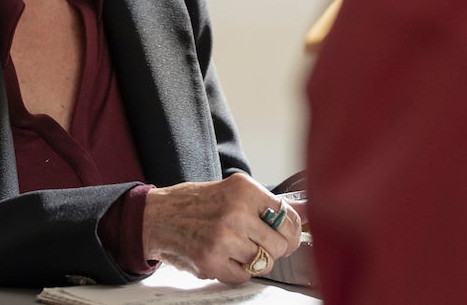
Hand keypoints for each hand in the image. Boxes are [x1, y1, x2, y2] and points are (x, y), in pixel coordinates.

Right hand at [142, 173, 303, 284]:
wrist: (158, 216)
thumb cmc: (199, 203)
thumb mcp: (234, 191)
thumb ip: (271, 204)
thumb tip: (308, 212)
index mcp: (244, 189)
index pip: (289, 219)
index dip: (290, 233)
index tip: (284, 236)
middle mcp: (235, 211)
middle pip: (280, 245)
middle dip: (271, 249)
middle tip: (256, 243)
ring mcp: (222, 237)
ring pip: (263, 263)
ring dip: (253, 261)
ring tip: (235, 248)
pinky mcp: (210, 260)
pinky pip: (243, 276)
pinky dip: (236, 271)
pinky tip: (223, 257)